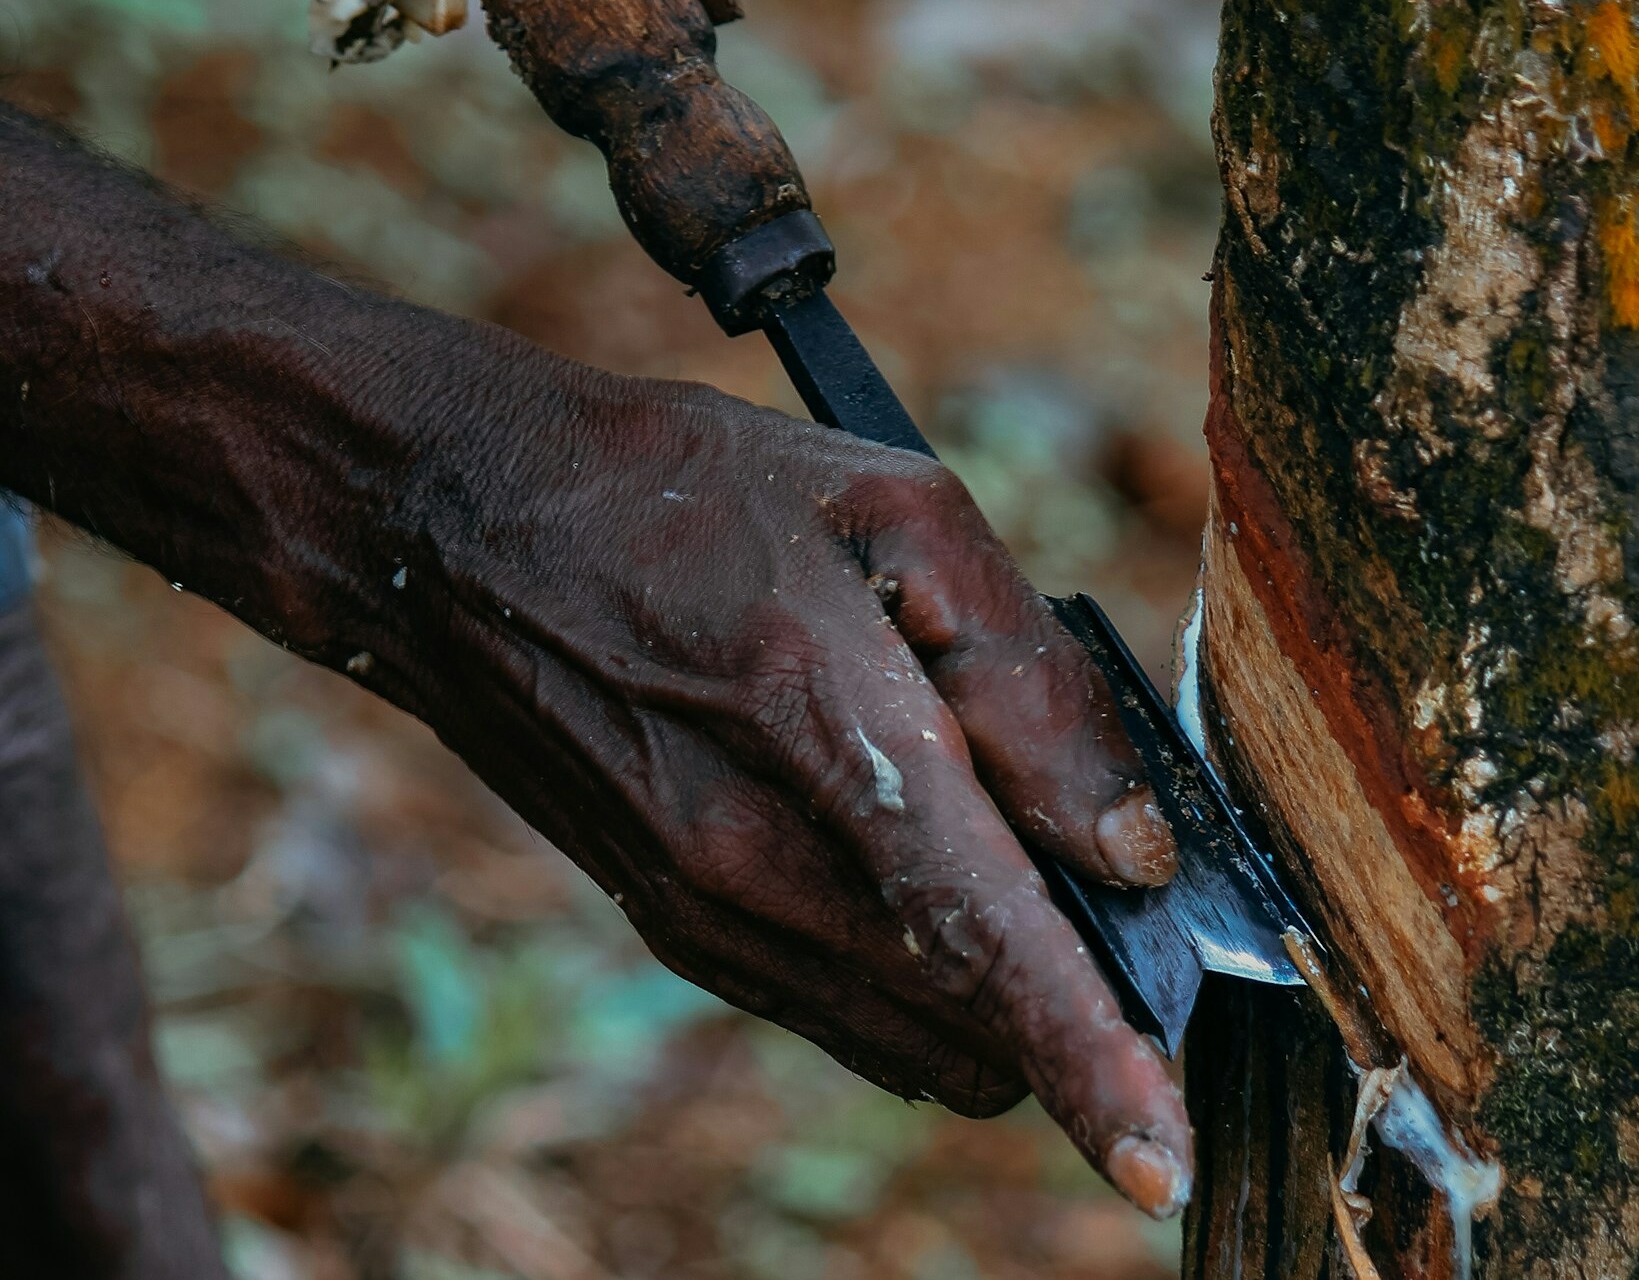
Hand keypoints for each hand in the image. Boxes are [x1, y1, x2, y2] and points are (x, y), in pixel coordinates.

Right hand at [322, 358, 1191, 1213]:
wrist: (459, 523)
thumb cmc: (688, 490)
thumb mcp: (891, 509)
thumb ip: (1026, 676)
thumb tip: (1129, 849)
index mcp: (823, 721)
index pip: (982, 932)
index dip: (1084, 1059)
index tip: (1160, 1168)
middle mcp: (751, 852)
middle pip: (964, 1002)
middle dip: (1071, 990)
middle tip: (1122, 892)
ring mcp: (699, 903)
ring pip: (906, 1025)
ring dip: (991, 992)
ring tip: (1019, 863)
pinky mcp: (671, 921)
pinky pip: (835, 1004)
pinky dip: (914, 979)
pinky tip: (927, 878)